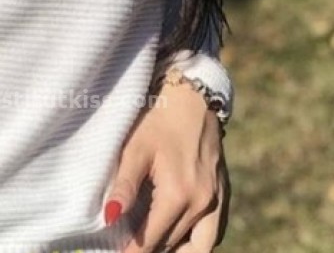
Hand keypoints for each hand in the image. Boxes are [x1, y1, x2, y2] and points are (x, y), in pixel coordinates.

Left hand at [103, 79, 230, 251]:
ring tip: (154, 249)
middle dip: (152, 251)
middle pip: (174, 245)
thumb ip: (124, 186)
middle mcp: (202, 203)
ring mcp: (217, 200)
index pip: (152, 240)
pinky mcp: (224, 193)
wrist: (193, 96)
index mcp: (179, 194)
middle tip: (131, 247)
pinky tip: (180, 239)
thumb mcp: (136, 148)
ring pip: (200, 247)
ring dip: (178, 252)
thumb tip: (109, 218)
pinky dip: (197, 242)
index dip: (133, 252)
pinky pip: (214, 232)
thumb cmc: (159, 118)